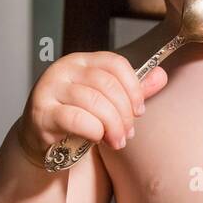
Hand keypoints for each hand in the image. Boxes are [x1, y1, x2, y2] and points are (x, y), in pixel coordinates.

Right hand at [18, 51, 167, 163]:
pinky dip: (93, 130)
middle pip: (106, 83)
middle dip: (124, 112)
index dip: (133, 88)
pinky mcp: (41, 112)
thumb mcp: (107, 101)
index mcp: (82, 61)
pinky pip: (75, 118)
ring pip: (93, 101)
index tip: (139, 110)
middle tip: (128, 133)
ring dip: (112, 125)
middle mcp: (64, 69)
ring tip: (117, 141)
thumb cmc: (76, 117)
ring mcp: (49, 89)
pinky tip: (97, 138)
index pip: (115, 63)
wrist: (42, 139)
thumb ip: (131, 90)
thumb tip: (161, 75)